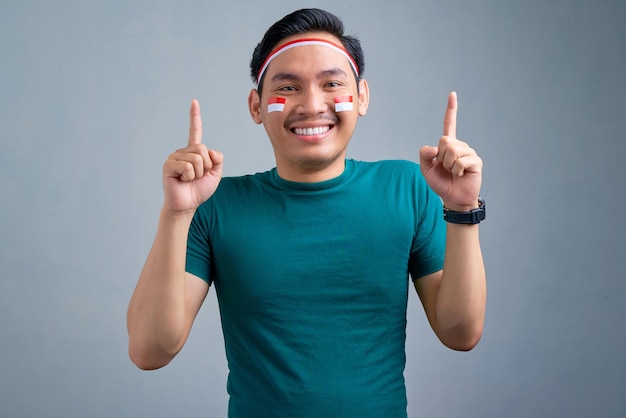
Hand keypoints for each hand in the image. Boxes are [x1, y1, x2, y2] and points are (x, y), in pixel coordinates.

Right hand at [162, 99, 222, 214]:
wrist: (187, 205)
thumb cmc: (199, 191)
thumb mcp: (215, 174)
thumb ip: (217, 160)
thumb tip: (210, 150)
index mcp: (194, 152)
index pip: (195, 131)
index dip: (195, 117)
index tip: (194, 102)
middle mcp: (183, 152)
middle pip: (202, 149)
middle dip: (206, 166)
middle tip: (198, 176)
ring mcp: (174, 157)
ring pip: (196, 158)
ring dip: (198, 173)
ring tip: (189, 180)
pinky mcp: (168, 165)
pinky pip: (188, 166)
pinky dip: (190, 176)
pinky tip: (182, 180)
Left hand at [419, 92, 481, 211]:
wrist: (453, 198)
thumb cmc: (441, 183)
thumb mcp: (426, 170)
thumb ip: (424, 156)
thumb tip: (433, 148)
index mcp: (447, 145)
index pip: (449, 124)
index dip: (451, 110)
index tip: (452, 94)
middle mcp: (459, 145)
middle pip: (445, 141)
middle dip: (441, 158)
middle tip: (446, 168)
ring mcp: (469, 152)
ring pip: (452, 151)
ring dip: (448, 166)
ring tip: (454, 172)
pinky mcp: (476, 161)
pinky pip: (461, 161)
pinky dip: (457, 170)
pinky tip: (462, 174)